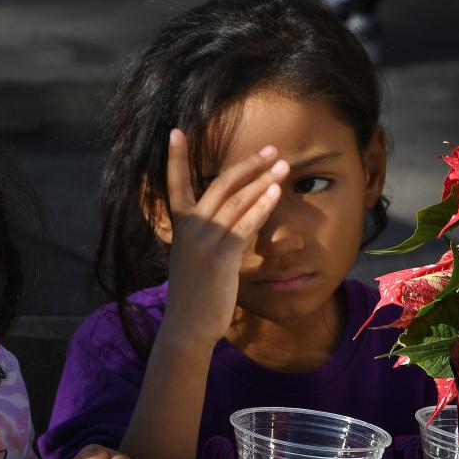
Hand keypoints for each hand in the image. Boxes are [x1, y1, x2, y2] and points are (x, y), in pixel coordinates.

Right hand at [162, 129, 288, 348]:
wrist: (187, 327)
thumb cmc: (194, 295)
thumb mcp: (191, 259)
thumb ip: (204, 236)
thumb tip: (228, 220)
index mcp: (179, 228)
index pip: (174, 185)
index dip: (176, 158)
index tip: (176, 131)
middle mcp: (189, 229)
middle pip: (219, 185)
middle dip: (247, 164)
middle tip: (271, 150)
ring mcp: (204, 241)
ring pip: (236, 200)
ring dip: (263, 179)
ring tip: (283, 166)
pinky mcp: (221, 256)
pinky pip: (245, 224)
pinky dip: (262, 206)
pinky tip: (276, 193)